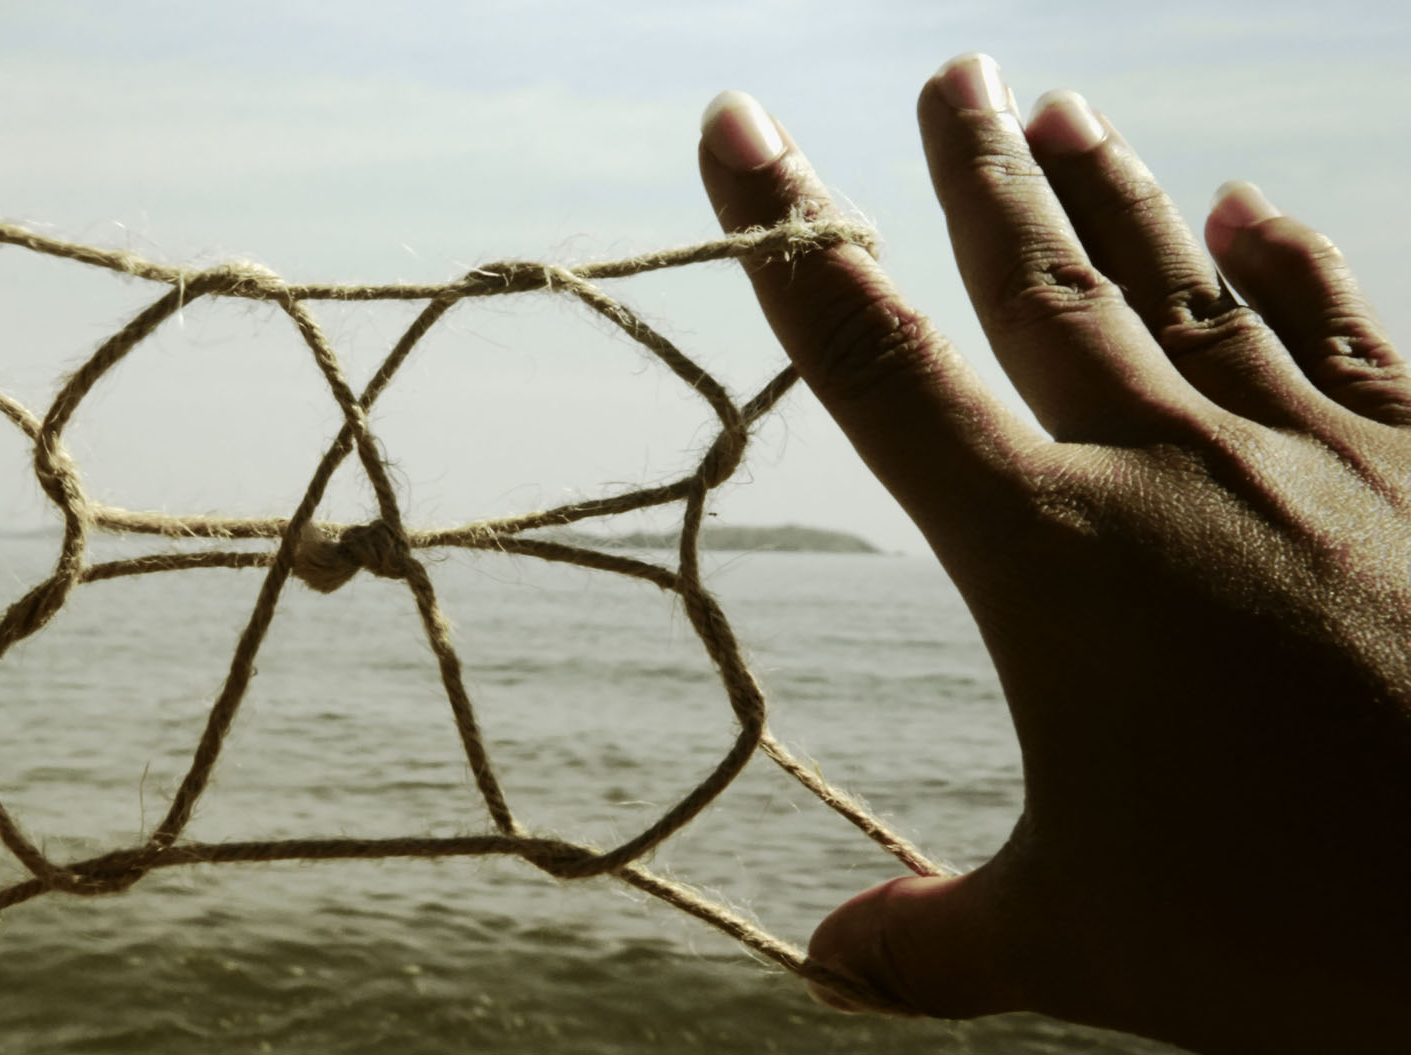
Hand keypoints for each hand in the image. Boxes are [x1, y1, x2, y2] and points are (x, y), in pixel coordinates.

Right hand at [700, 54, 1409, 1052]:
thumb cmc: (1299, 924)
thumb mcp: (1089, 946)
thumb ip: (937, 943)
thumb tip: (826, 961)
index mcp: (1052, 556)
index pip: (878, 367)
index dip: (792, 239)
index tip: (741, 128)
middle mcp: (1166, 466)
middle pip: (1038, 285)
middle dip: (976, 175)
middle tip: (947, 75)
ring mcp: (1309, 452)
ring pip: (1179, 284)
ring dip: (1110, 193)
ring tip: (1058, 109)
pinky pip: (1344, 332)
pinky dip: (1291, 264)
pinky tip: (1254, 210)